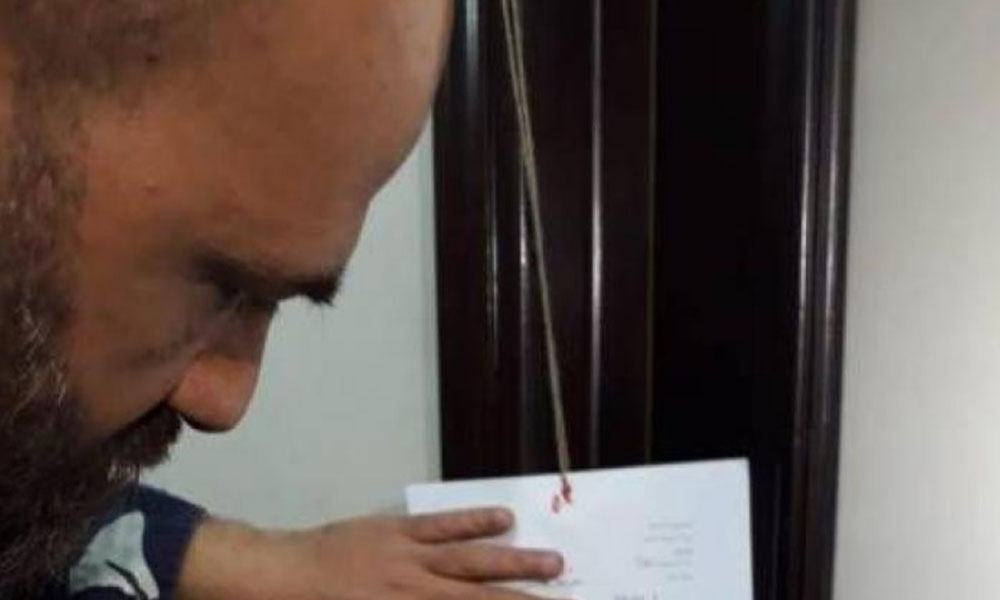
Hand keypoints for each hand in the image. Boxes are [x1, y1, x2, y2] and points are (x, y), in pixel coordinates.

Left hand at [177, 508, 564, 599]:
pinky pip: (442, 526)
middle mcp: (416, 590)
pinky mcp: (397, 531)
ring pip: (471, 560)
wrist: (276, 581)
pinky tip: (503, 518)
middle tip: (566, 594)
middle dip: (524, 599)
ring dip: (513, 562)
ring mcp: (409, 557)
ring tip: (552, 562)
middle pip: (482, 598)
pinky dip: (473, 521)